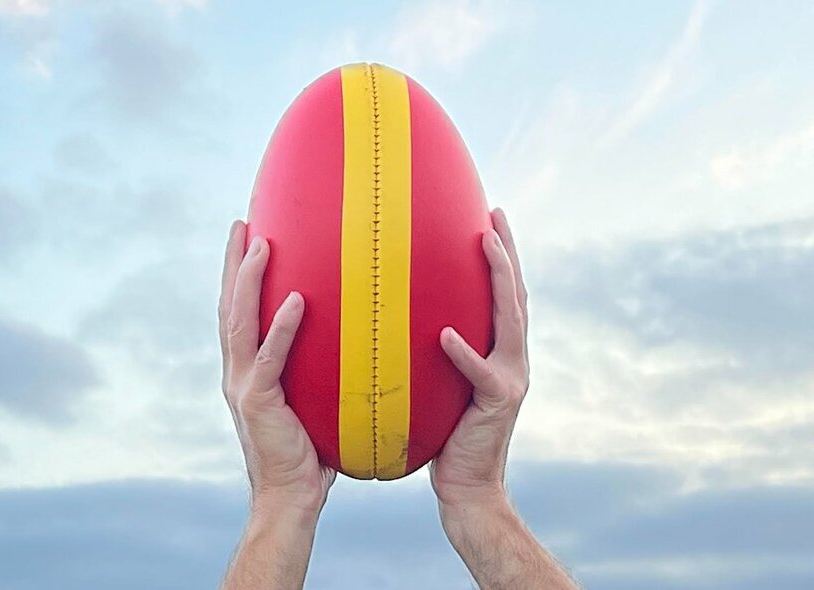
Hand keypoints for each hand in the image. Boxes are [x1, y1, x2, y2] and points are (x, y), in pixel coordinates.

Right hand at [218, 220, 335, 515]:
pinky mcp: (258, 402)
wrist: (289, 497)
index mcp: (247, 369)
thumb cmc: (308, 452)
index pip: (238, 312)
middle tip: (241, 224)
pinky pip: (270, 358)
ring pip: (239, 322)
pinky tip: (295, 300)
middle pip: (229, 305)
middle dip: (233, 264)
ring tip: (259, 242)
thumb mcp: (312, 403)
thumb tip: (354, 344)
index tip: (246, 236)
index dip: (238, 275)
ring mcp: (243, 385)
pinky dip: (280, 328)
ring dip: (249, 281)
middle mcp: (237, 371)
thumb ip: (319, 372)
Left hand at [430, 207, 528, 509]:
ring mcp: (511, 380)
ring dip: (499, 280)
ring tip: (486, 243)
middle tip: (495, 213)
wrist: (467, 486)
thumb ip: (432, 354)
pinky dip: (464, 353)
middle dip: (508, 251)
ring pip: (509, 320)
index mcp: (500, 352)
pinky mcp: (497, 404)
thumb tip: (396, 322)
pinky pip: (479, 374)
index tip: (491, 217)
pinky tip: (446, 335)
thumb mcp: (439, 386)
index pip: (503, 295)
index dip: (502, 256)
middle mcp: (513, 359)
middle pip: (515, 295)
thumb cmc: (445, 435)